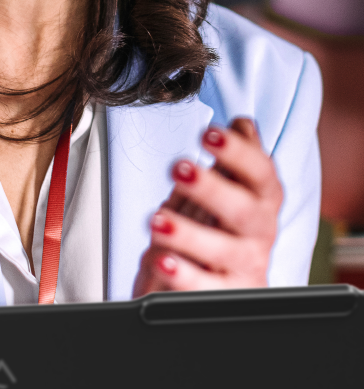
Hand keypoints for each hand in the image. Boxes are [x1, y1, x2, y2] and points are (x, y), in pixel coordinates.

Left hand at [132, 117, 282, 295]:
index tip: (209, 133)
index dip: (239, 153)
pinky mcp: (227, 295)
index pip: (261, 173)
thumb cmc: (222, 227)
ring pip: (224, 251)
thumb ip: (235, 159)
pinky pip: (207, 288)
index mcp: (261, 201)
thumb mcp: (230, 189)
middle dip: (212, 188)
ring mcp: (244, 266)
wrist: (222, 281)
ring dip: (189, 233)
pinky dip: (184, 276)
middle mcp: (258, 234)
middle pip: (245, 211)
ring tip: (157, 220)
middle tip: (178, 169)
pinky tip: (163, 261)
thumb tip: (243, 125)